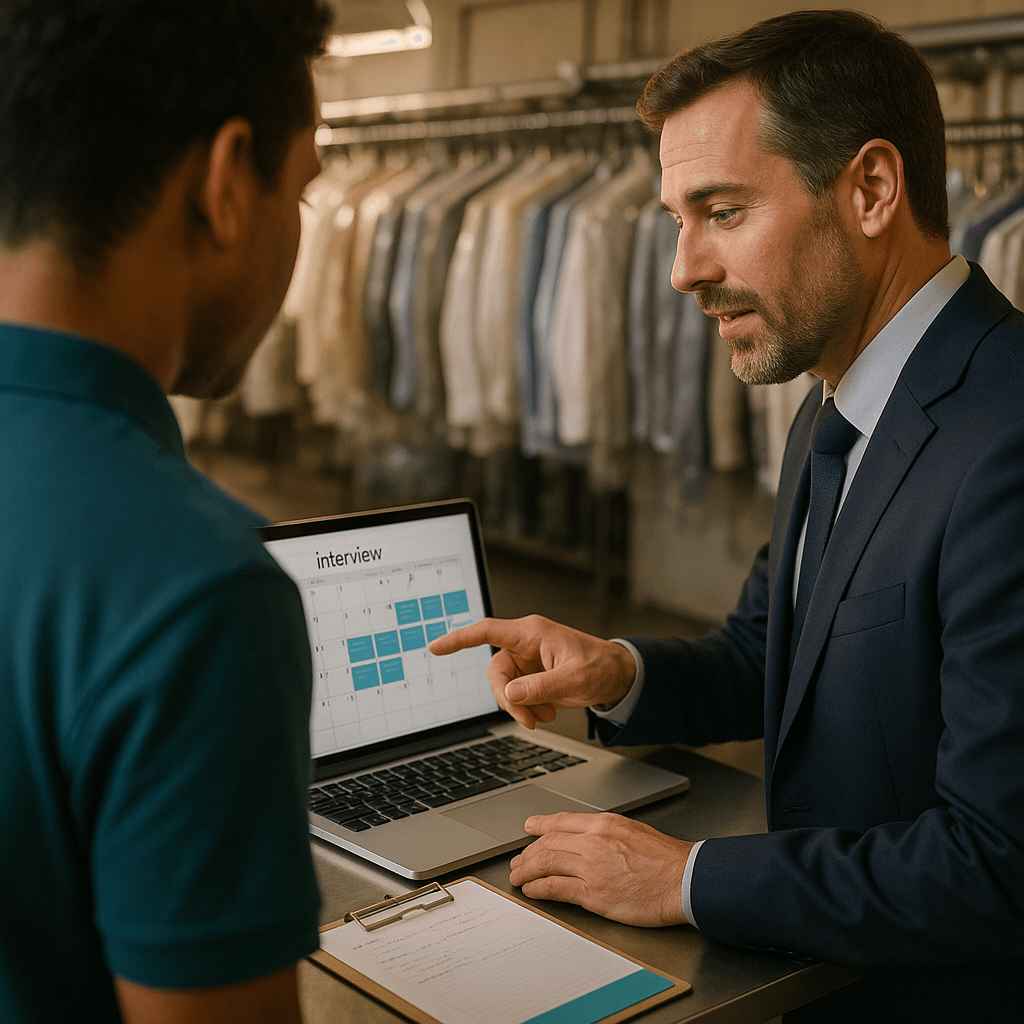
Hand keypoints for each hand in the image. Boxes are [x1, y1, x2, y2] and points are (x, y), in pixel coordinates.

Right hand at [428, 615, 636, 729]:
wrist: (617, 677)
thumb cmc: (600, 667)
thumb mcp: (574, 679)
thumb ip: (541, 687)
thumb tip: (510, 695)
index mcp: (531, 633)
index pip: (487, 631)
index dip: (459, 639)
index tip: (435, 647)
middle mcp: (525, 644)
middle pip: (496, 672)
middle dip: (507, 699)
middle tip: (528, 719)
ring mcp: (527, 661)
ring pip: (504, 687)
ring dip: (519, 707)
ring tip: (544, 718)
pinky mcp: (531, 676)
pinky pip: (516, 695)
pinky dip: (527, 709)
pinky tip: (547, 713)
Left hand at [508, 812, 693, 926]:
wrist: (683, 879)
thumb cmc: (665, 859)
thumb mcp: (633, 830)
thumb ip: (606, 833)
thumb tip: (587, 838)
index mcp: (604, 824)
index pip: (562, 822)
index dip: (541, 825)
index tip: (529, 828)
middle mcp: (593, 842)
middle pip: (548, 844)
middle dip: (528, 853)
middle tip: (518, 860)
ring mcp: (591, 868)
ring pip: (546, 864)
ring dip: (527, 870)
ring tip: (517, 877)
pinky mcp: (593, 894)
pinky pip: (556, 888)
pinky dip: (539, 888)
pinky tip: (532, 890)